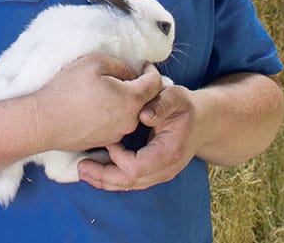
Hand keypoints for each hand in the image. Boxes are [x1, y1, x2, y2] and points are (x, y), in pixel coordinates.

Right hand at [31, 55, 164, 153]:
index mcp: (131, 100)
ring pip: (130, 112)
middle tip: (120, 75)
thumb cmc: (67, 90)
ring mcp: (117, 134)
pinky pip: (116, 123)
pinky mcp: (105, 141)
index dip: (150, 70)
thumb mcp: (95, 63)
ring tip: (103, 91)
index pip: (155, 83)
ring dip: (124, 101)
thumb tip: (132, 73)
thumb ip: (121, 65)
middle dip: (138, 86)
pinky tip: (94, 106)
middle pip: (144, 100)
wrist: (44, 122)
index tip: (142, 64)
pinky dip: (112, 113)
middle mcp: (130, 121)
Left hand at [77, 82, 202, 191]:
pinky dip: (112, 177)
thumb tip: (144, 115)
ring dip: (104, 180)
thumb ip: (161, 104)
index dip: (119, 157)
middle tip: (81, 167)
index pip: (137, 167)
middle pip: (130, 182)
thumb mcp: (176, 97)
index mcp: (169, 152)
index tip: (109, 139)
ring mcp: (160, 174)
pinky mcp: (153, 172)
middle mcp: (165, 169)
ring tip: (83, 171)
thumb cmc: (186, 107)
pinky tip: (96, 170)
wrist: (203, 121)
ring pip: (128, 185)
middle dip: (103, 176)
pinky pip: (130, 181)